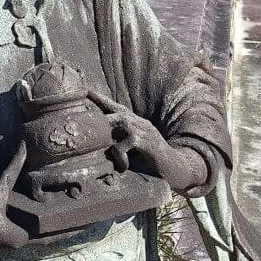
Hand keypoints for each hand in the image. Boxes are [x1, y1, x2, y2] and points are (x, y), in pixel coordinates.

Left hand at [88, 90, 205, 191]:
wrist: (177, 169)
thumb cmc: (153, 162)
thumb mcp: (136, 150)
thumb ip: (121, 144)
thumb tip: (100, 147)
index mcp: (137, 124)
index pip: (117, 108)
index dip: (102, 100)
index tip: (87, 91)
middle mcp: (140, 124)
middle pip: (116, 111)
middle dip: (99, 110)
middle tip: (83, 116)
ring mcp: (144, 131)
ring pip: (118, 123)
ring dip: (107, 134)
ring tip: (103, 146)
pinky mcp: (146, 142)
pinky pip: (123, 144)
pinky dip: (119, 156)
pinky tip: (123, 166)